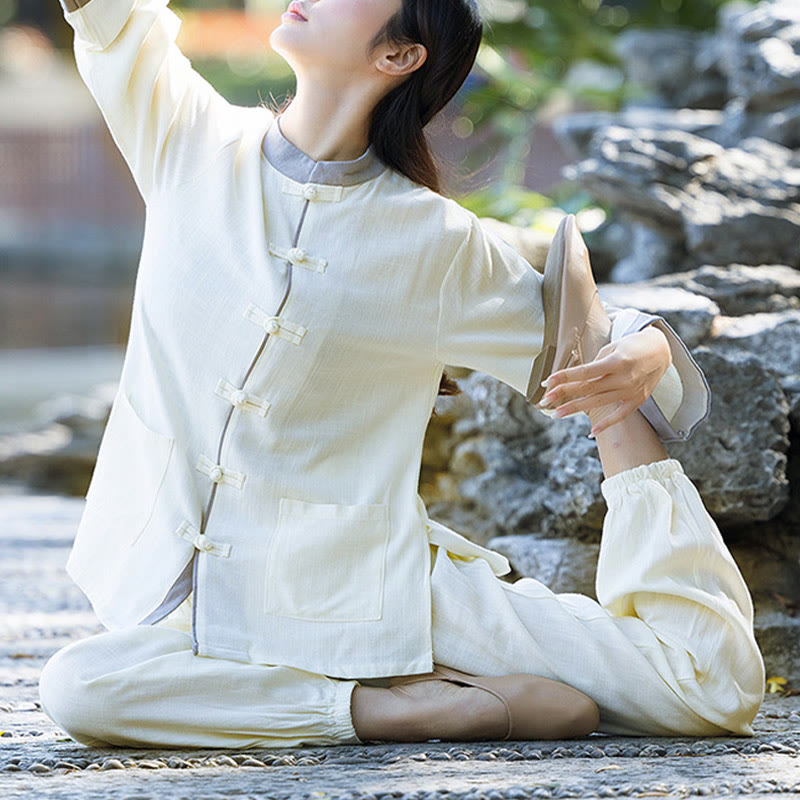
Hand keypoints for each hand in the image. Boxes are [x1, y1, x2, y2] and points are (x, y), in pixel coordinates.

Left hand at [538, 325, 671, 435]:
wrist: (661, 350)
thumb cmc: (631, 345)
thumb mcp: (613, 347)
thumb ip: (595, 364)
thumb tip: (576, 379)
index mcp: (616, 361)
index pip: (584, 372)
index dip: (564, 377)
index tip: (547, 382)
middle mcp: (624, 378)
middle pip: (588, 388)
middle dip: (564, 394)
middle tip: (545, 400)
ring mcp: (631, 391)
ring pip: (598, 402)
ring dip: (576, 409)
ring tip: (557, 413)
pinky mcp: (638, 400)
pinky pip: (620, 415)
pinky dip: (606, 424)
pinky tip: (591, 432)